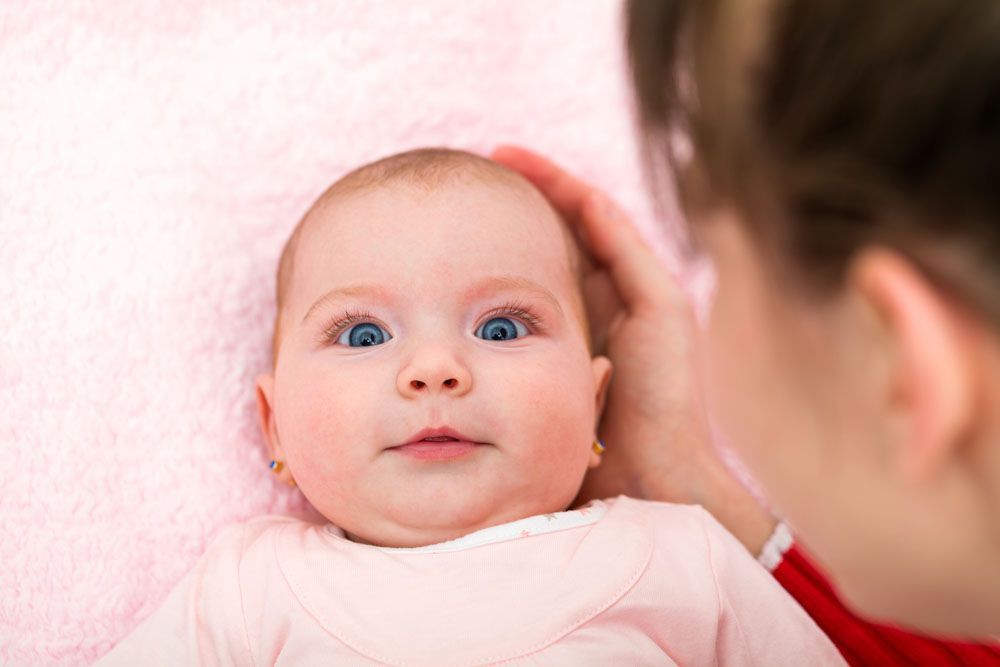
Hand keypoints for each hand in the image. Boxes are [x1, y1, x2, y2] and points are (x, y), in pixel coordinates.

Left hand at [491, 146, 776, 553]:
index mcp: (588, 332)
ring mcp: (645, 304)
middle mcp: (617, 311)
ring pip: (594, 226)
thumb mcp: (529, 413)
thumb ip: (498, 387)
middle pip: (568, 236)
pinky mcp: (665, 305)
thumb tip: (433, 377)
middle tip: (483, 167)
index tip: (462, 212)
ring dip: (554, 188)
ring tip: (509, 157)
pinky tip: (551, 182)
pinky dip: (586, 208)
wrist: (652, 489)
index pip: (547, 266)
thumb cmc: (587, 464)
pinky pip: (620, 240)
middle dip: (530, 201)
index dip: (509, 235)